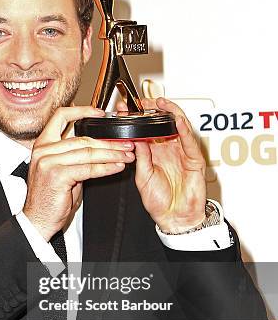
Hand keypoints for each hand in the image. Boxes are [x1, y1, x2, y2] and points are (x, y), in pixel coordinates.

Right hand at [23, 106, 134, 240]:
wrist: (38, 219)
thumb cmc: (50, 197)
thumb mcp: (61, 170)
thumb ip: (73, 155)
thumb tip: (98, 145)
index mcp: (43, 144)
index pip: (61, 116)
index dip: (82, 111)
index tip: (100, 113)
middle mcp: (43, 150)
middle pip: (83, 138)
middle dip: (109, 142)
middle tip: (126, 144)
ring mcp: (49, 161)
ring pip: (88, 152)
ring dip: (112, 154)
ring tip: (126, 156)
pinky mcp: (57, 175)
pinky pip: (88, 168)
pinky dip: (106, 167)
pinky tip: (117, 167)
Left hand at [116, 96, 206, 232]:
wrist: (175, 218)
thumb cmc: (160, 201)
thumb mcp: (143, 176)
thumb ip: (140, 157)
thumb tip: (134, 138)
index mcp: (154, 153)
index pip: (145, 129)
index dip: (137, 118)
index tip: (126, 109)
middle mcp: (168, 150)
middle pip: (162, 123)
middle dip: (153, 110)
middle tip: (143, 101)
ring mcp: (181, 153)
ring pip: (178, 126)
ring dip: (170, 113)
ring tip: (161, 103)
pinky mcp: (193, 159)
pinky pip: (190, 141)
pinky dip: (184, 129)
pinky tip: (177, 120)